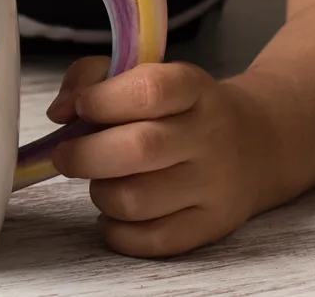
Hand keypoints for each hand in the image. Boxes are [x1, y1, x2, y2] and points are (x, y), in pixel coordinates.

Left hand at [47, 58, 273, 257]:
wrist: (255, 143)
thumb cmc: (183, 108)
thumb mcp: (151, 74)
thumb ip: (96, 77)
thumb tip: (60, 111)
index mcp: (194, 87)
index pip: (148, 91)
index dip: (102, 100)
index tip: (78, 108)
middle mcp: (210, 135)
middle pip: (138, 149)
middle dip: (84, 155)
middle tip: (67, 154)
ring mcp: (214, 184)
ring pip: (135, 200)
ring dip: (100, 192)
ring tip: (102, 180)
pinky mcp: (211, 225)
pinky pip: (150, 240)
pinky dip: (117, 230)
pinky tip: (115, 211)